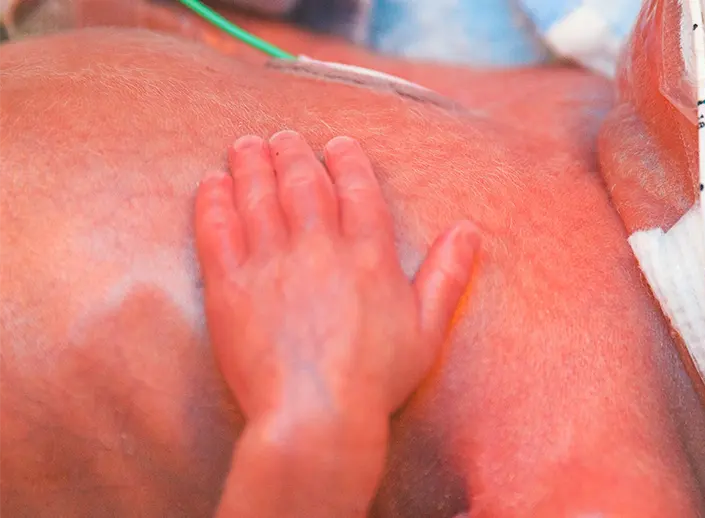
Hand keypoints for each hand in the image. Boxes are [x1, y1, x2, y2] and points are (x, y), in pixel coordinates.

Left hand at [194, 130, 480, 422]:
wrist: (316, 416)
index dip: (346, 160)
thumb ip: (446, 275)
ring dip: (252, 165)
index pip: (357, 189)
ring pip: (259, 196)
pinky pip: (217, 230)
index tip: (337, 144)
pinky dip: (214, 201)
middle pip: (303, 183)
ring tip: (247, 145)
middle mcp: (319, 248)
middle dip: (293, 154)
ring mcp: (272, 264)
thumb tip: (469, 230)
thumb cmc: (376, 380)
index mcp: (368, 255)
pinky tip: (212, 183)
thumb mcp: (427, 330)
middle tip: (283, 137)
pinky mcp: (231, 287)